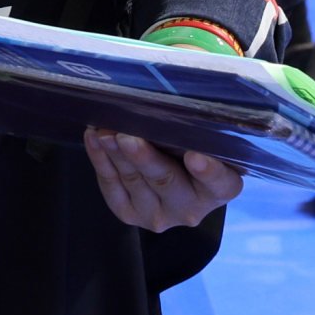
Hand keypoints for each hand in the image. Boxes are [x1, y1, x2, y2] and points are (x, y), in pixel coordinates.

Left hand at [85, 129, 240, 231]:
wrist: (172, 179)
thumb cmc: (190, 148)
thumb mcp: (200, 141)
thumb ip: (193, 130)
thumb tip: (166, 100)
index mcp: (218, 189)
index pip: (220, 183)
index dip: (208, 171)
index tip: (196, 157)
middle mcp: (190, 208)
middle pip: (166, 181)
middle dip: (144, 158)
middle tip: (128, 138)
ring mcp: (158, 215)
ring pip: (134, 182)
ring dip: (116, 155)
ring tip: (105, 132)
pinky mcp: (130, 214)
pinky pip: (111, 187)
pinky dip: (100, 161)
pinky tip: (94, 138)